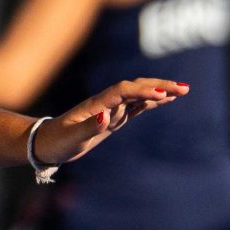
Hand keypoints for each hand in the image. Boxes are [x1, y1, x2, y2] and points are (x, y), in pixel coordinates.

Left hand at [32, 77, 186, 169]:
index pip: (124, 91)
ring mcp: (111, 109)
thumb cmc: (57, 141)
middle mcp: (106, 103)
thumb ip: (88, 127)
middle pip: (137, 87)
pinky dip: (152, 102)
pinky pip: (137, 107)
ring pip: (140, 95)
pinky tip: (166, 99)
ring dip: (161, 91)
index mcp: (97, 104)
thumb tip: (106, 116)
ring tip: (183, 90)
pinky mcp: (114, 118)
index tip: (163, 96)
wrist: (46, 142)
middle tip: (184, 88)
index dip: (143, 91)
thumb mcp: (71, 138)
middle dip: (160, 87)